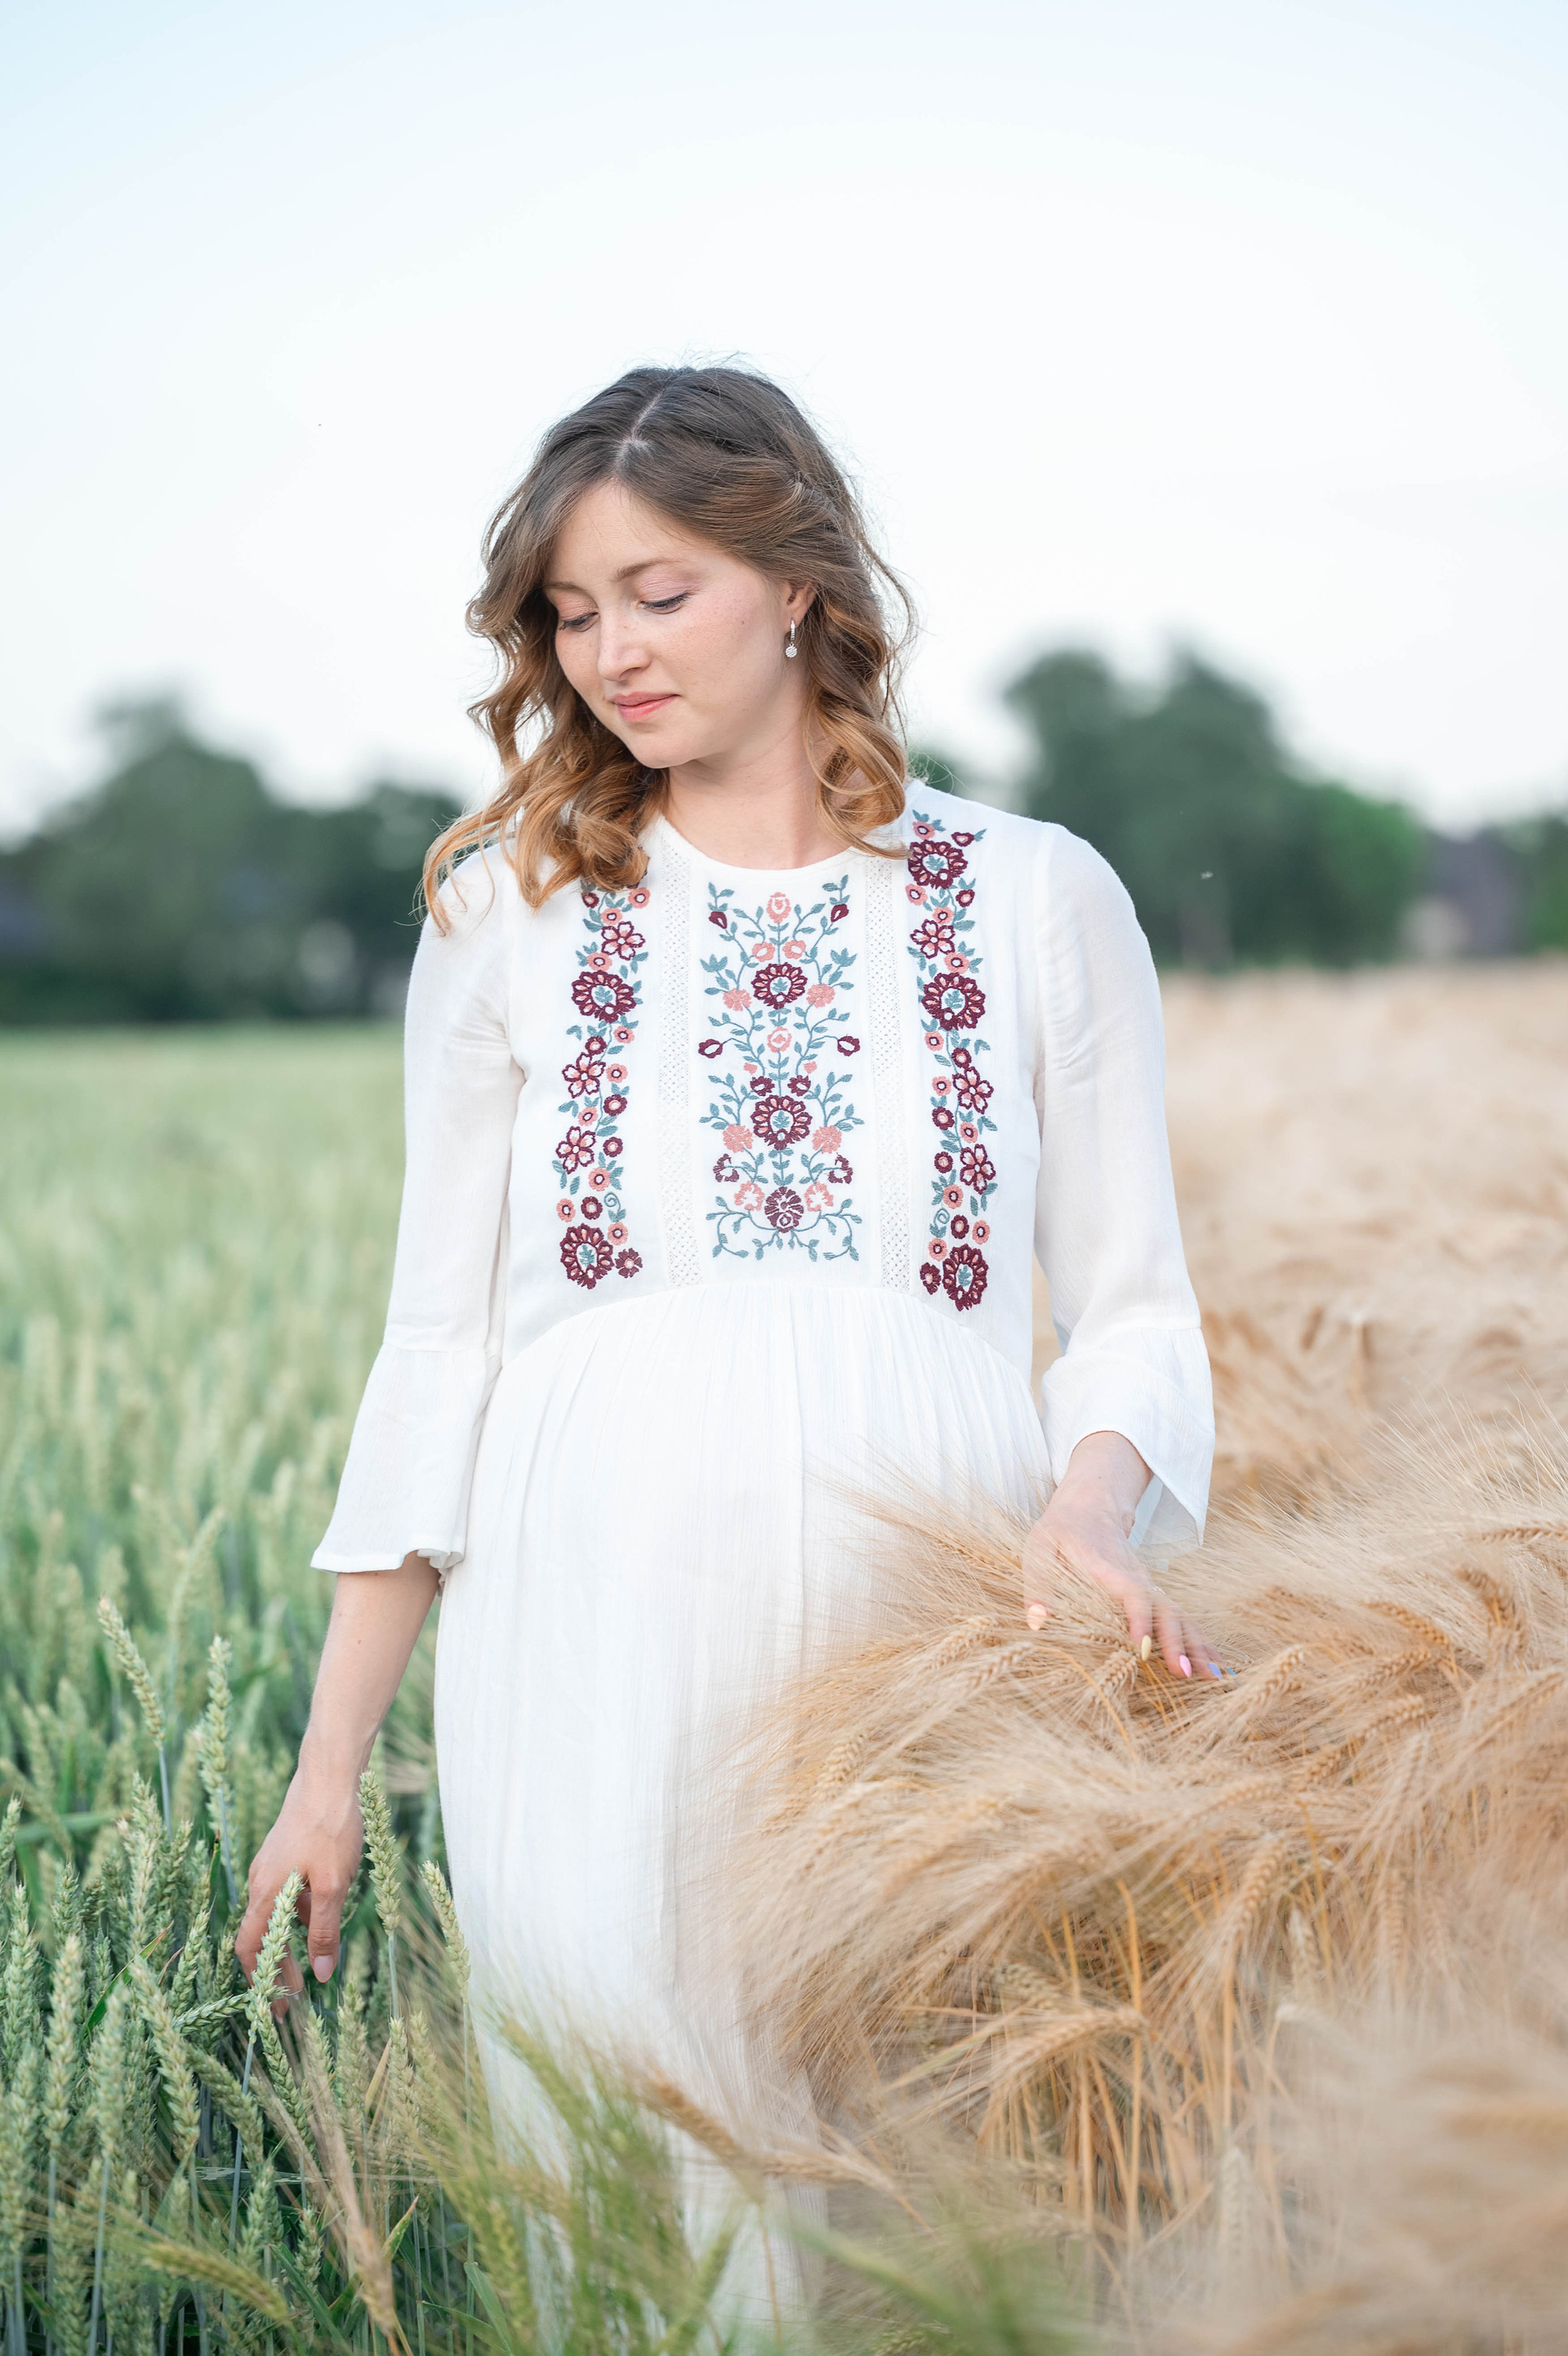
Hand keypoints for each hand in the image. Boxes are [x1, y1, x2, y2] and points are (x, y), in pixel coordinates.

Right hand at [235, 1757, 363, 2015]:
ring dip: (290, 1941)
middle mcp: (262, 1880)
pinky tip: (321, 1917)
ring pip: (276, 1914)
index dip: (260, 1981)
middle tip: (294, 1997)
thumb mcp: (333, 1886)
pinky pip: (286, 1894)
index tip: (274, 2009)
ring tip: (312, 1964)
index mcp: (266, 1892)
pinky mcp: (286, 1851)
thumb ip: (325, 1932)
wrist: (330, 1775)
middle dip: (275, 1967)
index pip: (250, 1948)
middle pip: (262, 1935)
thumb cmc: (331, 1828)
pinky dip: (298, 1914)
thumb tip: (322, 1975)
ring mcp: (273, 1864)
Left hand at [1021, 1433, 1219, 1679]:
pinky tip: (1215, 1669)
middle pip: (1166, 1609)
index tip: (1143, 1647)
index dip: (1139, 1619)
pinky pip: (1181, 1621)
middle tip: (1185, 1673)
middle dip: (1178, 1641)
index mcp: (1109, 1568)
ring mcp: (1150, 1588)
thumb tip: (1037, 1623)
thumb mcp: (1040, 1547)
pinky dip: (1201, 1644)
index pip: (1132, 1593)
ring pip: (1181, 1617)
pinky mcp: (1153, 1597)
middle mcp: (1138, 1579)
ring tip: (1214, 1679)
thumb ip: (1038, 1584)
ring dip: (1198, 1646)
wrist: (1091, 1506)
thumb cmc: (1062, 1530)